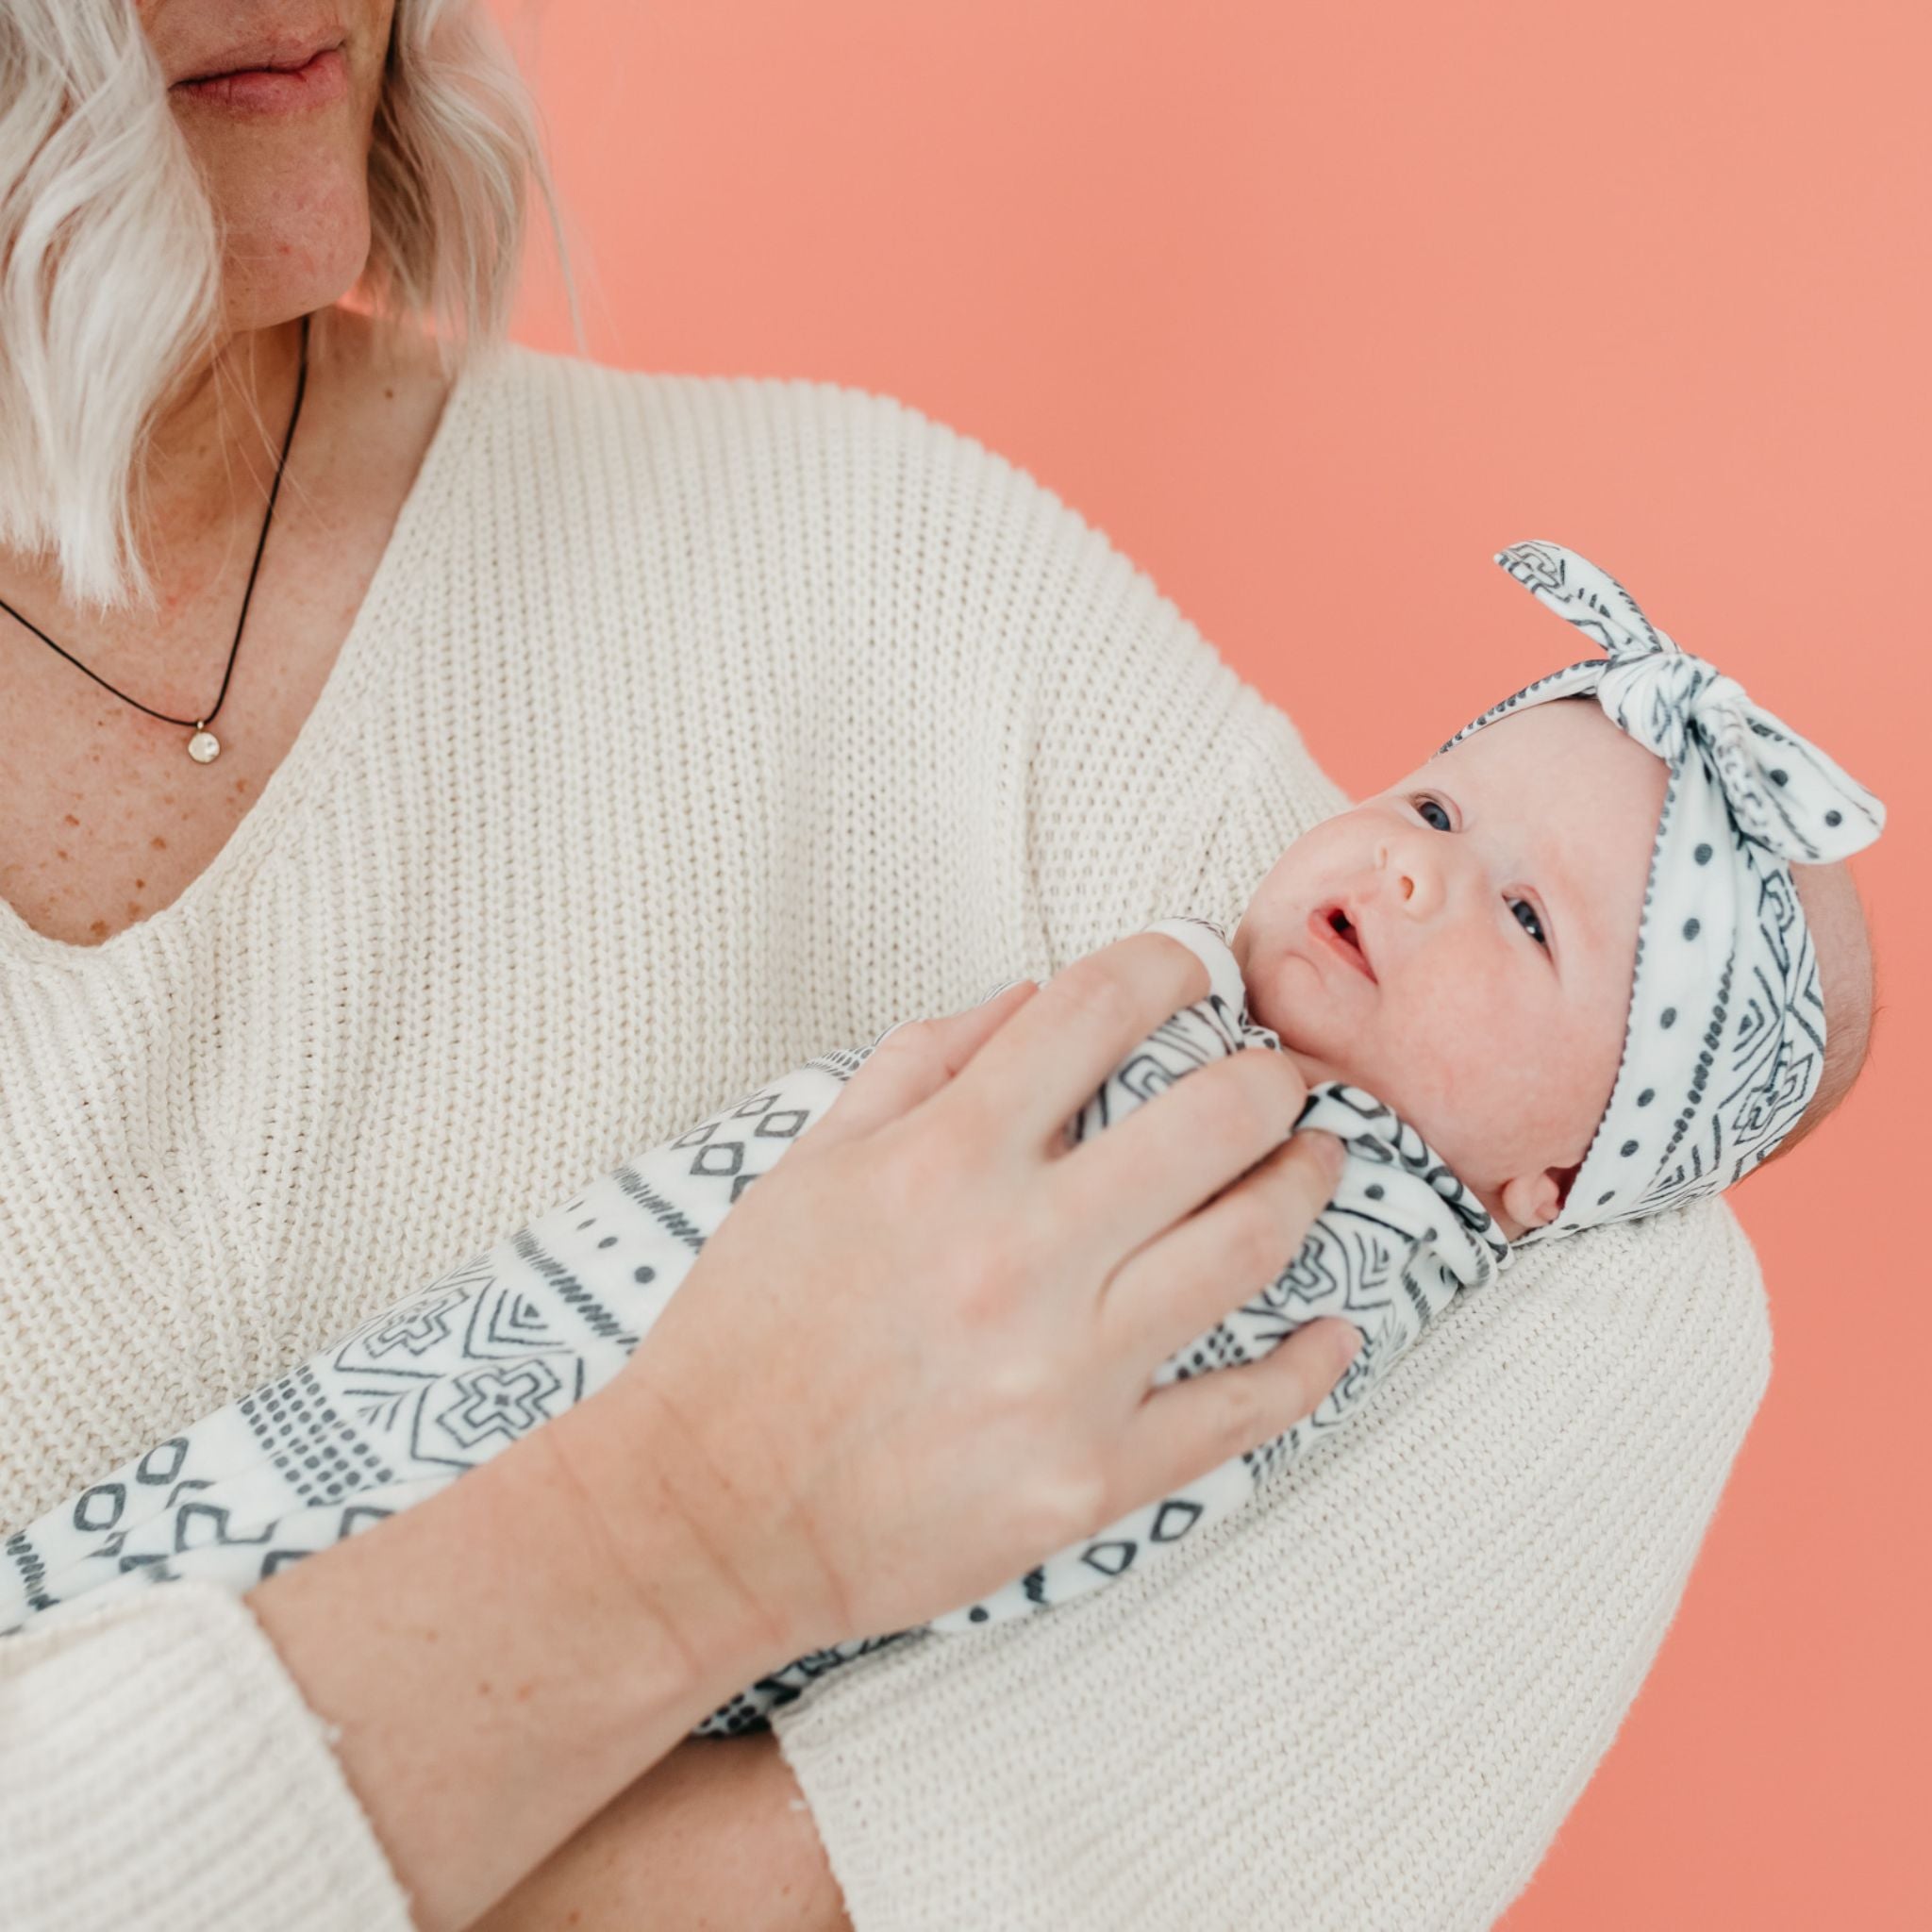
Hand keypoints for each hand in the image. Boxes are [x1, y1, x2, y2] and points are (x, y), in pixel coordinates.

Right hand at [569, 932, 1355, 1668]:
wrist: (709, 1518)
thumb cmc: (746, 1334)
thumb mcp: (805, 1169)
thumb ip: (917, 1066)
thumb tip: (1031, 996)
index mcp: (943, 1159)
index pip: (1095, 1010)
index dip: (1167, 964)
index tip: (1194, 968)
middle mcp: (1019, 1252)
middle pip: (1213, 1120)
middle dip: (1272, 1077)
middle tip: (1284, 1078)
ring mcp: (1067, 1371)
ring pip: (1250, 1248)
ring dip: (1305, 1187)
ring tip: (1317, 1165)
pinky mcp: (1092, 1477)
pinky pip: (1241, 1410)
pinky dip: (1307, 1365)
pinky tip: (1334, 1331)